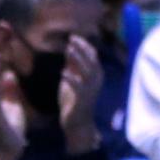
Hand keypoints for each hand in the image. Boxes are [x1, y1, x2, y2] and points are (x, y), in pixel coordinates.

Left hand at [59, 36, 102, 152]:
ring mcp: (90, 90)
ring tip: (69, 50)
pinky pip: (78, 87)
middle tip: (72, 39)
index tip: (73, 36)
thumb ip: (72, 65)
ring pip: (87, 71)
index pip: (93, 55)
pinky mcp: (83, 99)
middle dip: (82, 48)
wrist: (77, 123)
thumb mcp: (72, 79)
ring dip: (78, 59)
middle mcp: (96, 80)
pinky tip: (63, 73)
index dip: (84, 44)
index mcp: (95, 74)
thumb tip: (69, 48)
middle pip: (91, 60)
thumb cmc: (74, 99)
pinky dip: (71, 79)